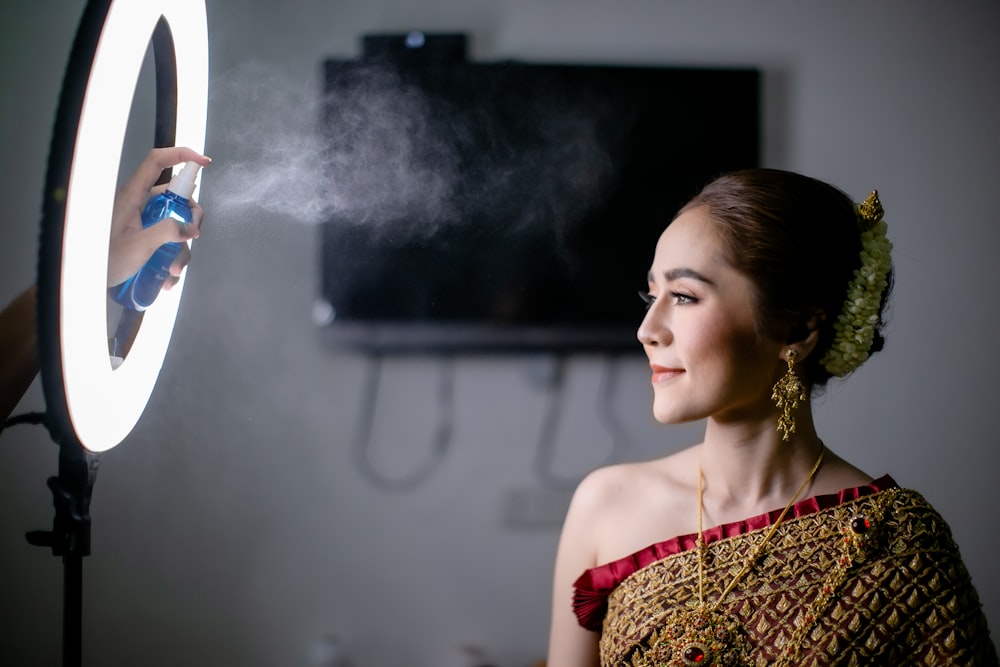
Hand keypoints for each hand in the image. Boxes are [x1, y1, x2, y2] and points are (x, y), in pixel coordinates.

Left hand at [107, 146, 211, 287]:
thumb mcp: (139, 246)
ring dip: (181, 248)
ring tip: (172, 270)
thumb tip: (190, 227)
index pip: (157, 162)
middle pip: (176, 198)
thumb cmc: (106, 260)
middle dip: (190, 219)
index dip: (181, 155)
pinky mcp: (146, 237)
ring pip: (176, 224)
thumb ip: (166, 232)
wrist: (88, 282)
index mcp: (132, 196)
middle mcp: (140, 204)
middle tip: (193, 236)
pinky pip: (169, 241)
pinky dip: (173, 258)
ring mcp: (144, 221)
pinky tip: (168, 277)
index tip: (204, 162)